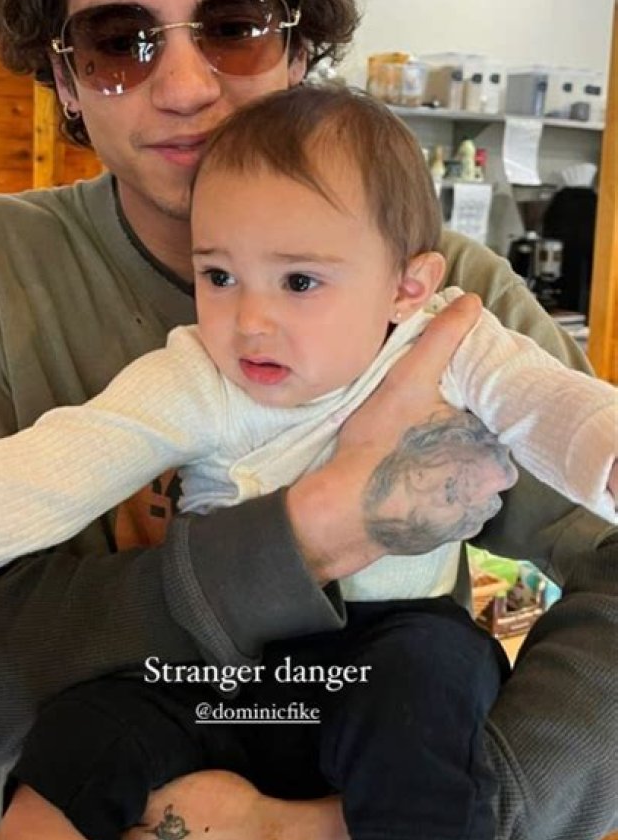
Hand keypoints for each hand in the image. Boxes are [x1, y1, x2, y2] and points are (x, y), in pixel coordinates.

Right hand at [287, 294, 516, 581]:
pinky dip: (438, 496)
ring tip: (412, 458)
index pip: (489, 418)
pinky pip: (455, 506)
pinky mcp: (455, 536)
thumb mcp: (406, 382)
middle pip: (480, 449)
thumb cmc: (376, 446)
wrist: (345, 513)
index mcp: (493, 446)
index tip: (434, 410)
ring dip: (448, 470)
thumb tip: (469, 303)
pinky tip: (411, 484)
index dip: (461, 410)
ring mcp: (475, 515)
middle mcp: (495, 486)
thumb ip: (441, 339)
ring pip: (468, 478)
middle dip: (455, 440)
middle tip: (418, 433)